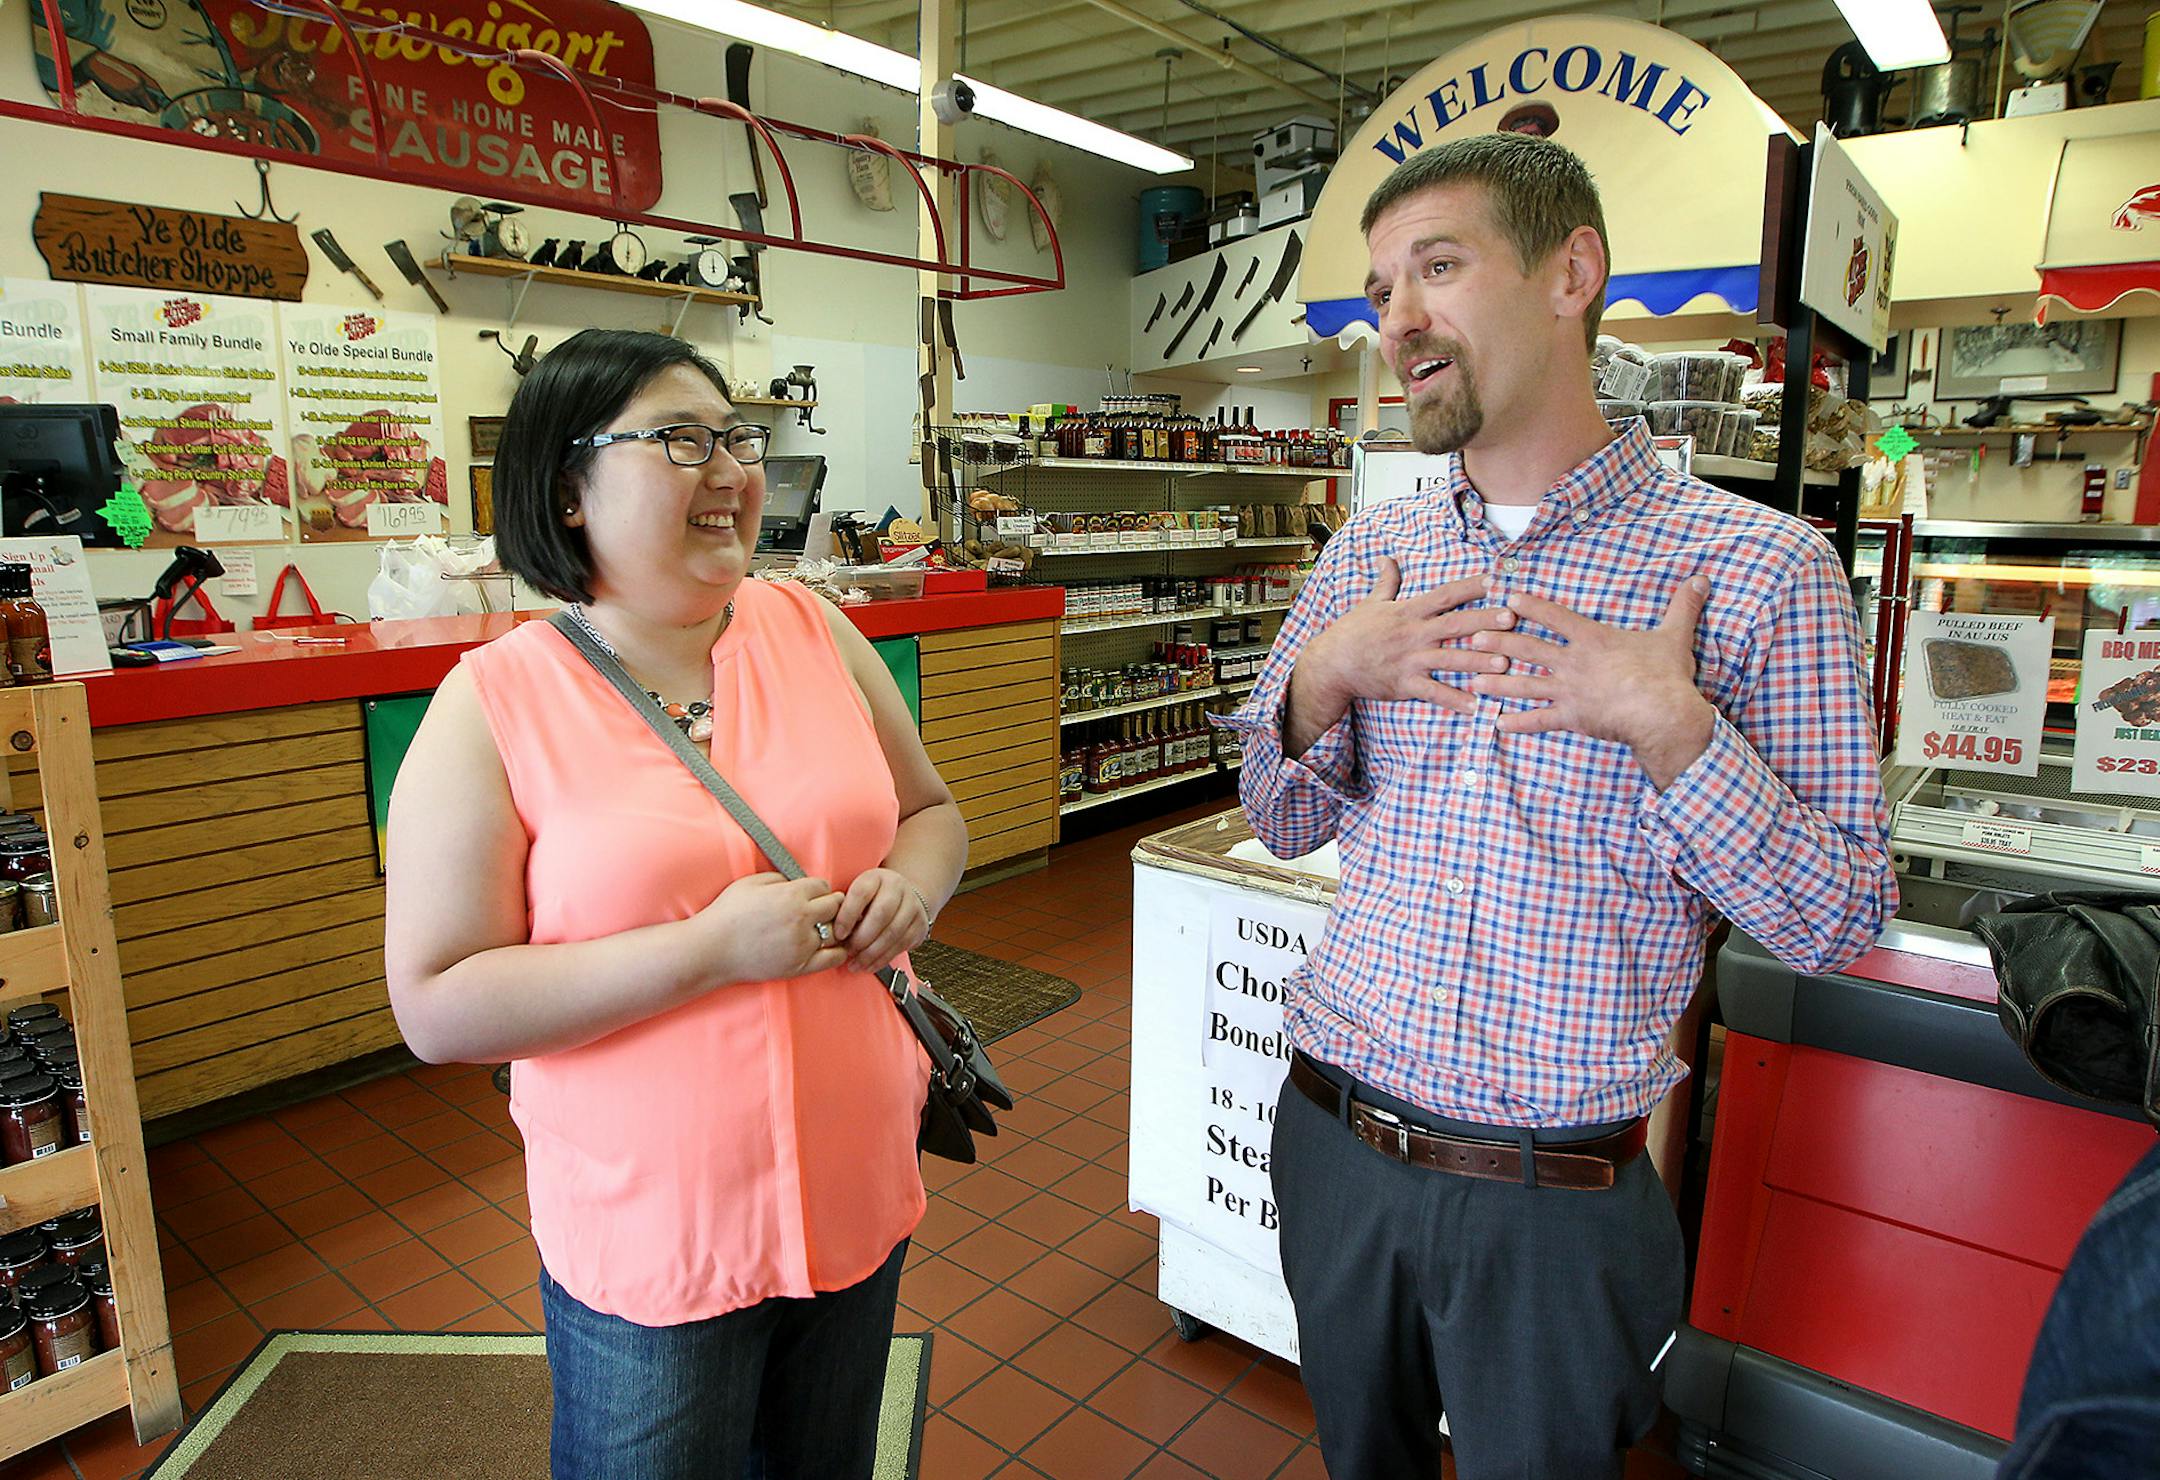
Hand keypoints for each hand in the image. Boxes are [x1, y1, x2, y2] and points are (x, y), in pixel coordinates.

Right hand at [689, 872, 846, 984]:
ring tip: (821, 928)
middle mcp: (802, 918)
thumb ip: (779, 879)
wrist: (712, 949)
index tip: (811, 895)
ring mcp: (803, 944)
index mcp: (791, 894)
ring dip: (832, 927)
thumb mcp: (750, 883)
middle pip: (835, 905)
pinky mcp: (800, 966)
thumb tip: (796, 883)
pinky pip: (834, 958)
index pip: (823, 886)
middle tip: (820, 910)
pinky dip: (836, 951)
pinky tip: (828, 947)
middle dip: (829, 904)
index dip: (817, 889)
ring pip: (836, 930)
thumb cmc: (727, 913)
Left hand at [832, 867, 930, 973]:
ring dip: (872, 953)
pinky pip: (901, 945)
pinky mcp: (919, 924)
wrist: (904, 896)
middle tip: (848, 951)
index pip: (861, 893)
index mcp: (876, 877)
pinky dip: (883, 959)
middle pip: (881, 914)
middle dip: (862, 938)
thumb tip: (828, 931)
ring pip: (893, 932)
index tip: (838, 934)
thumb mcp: (857, 894)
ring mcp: (912, 905)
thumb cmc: (873, 898)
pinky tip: (870, 964)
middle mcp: (897, 888)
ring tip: (856, 963)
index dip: (848, 915)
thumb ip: (845, 908)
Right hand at [1286, 560, 1516, 752]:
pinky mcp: (1405, 684)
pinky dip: (1454, 700)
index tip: (1496, 579)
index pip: (1445, 595)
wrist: (1331, 664)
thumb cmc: (1352, 632)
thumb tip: (1387, 559)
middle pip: (1455, 624)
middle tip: (1512, 617)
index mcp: (1409, 612)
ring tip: (1505, 664)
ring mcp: (1410, 660)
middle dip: (1484, 620)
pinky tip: (1476, 706)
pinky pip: (1433, 693)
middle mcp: (1413, 634)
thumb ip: (1386, 581)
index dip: (1470, 586)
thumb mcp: (1371, 603)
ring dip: (1478, 661)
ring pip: (1450, 659)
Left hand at [1467, 577, 1717, 788]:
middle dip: (1498, 641)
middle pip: (1528, 649)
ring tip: (1471, 679)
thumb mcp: (1674, 635)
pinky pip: (1539, 721)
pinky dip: (1518, 723)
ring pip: (1524, 685)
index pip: (1555, 617)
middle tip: (1473, 636)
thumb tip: (1703, 578)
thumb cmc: (1666, 675)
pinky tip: (1496, 724)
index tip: (1508, 598)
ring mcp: (1569, 692)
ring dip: (1497, 682)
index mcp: (1593, 640)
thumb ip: (1683, 606)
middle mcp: (1573, 663)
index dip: (1531, 606)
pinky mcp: (1572, 718)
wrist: (1663, 715)